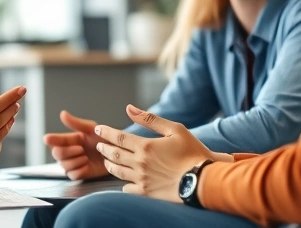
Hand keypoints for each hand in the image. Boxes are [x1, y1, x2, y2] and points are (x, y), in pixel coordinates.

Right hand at [43, 110, 108, 179]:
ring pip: (64, 166)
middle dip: (68, 152)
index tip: (46, 138)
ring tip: (86, 157)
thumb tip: (62, 114)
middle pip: (57, 154)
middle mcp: (68, 152)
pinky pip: (73, 175)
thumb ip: (76, 123)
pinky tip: (87, 165)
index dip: (51, 139)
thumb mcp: (92, 129)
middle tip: (81, 149)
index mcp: (70, 140)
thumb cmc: (104, 139)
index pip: (56, 140)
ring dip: (75, 161)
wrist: (116, 154)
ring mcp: (73, 163)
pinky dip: (80, 170)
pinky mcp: (79, 174)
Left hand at [95, 105, 232, 201]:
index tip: (98, 130)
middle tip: (99, 145)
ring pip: (117, 171)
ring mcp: (141, 179)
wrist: (202, 180)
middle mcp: (140, 163)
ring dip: (109, 164)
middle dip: (104, 148)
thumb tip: (129, 108)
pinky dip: (123, 183)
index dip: (106, 133)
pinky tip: (123, 180)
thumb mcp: (175, 129)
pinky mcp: (146, 192)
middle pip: (114, 155)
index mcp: (145, 146)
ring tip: (107, 160)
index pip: (118, 137)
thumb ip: (150, 119)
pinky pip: (127, 188)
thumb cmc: (192, 152)